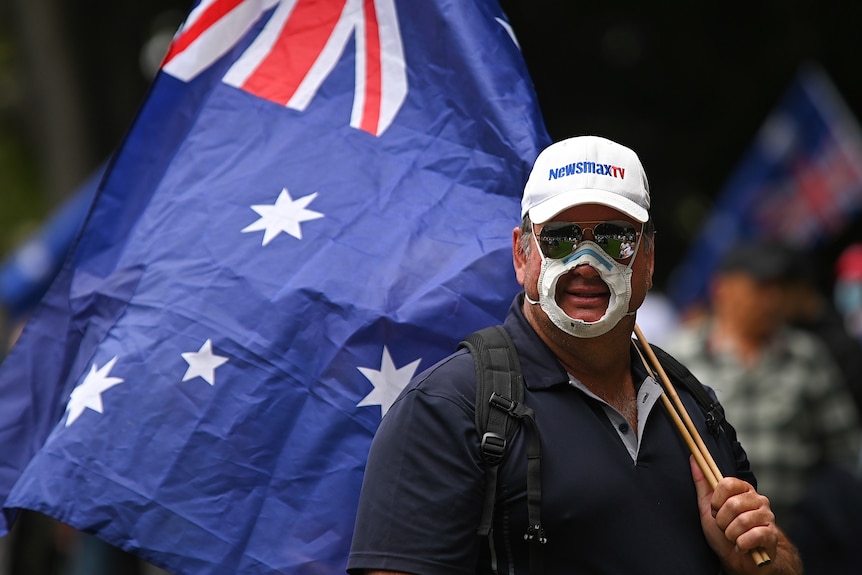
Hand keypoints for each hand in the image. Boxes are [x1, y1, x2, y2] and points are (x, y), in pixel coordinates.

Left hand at [689, 456, 801, 573]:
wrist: (739, 559)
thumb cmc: (723, 531)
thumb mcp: (707, 506)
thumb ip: (702, 483)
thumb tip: (694, 458)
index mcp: (743, 489)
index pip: (727, 483)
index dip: (716, 499)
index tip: (714, 509)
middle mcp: (758, 500)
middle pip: (733, 504)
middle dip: (721, 521)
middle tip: (724, 527)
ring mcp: (767, 517)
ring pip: (742, 521)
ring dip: (730, 534)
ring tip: (732, 537)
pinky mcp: (772, 535)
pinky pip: (753, 536)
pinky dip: (741, 544)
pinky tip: (741, 546)